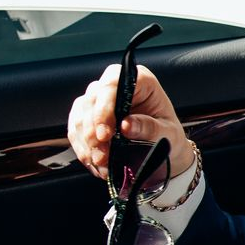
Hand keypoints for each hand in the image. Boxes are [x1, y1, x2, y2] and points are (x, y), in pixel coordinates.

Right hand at [67, 62, 191, 180]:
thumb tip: (127, 125)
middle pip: (92, 101)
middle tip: (101, 156)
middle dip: (93, 132)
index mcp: (140, 80)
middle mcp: (115, 86)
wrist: (163, 148)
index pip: (113, 84)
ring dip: (87, 144)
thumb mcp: (168, 133)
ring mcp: (99, 101)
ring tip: (101, 164)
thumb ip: (149, 127)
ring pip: (80, 117)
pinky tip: (95, 163)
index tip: (105, 134)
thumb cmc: (168, 135)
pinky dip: (83, 150)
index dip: (104, 108)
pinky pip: (75, 131)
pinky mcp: (88, 117)